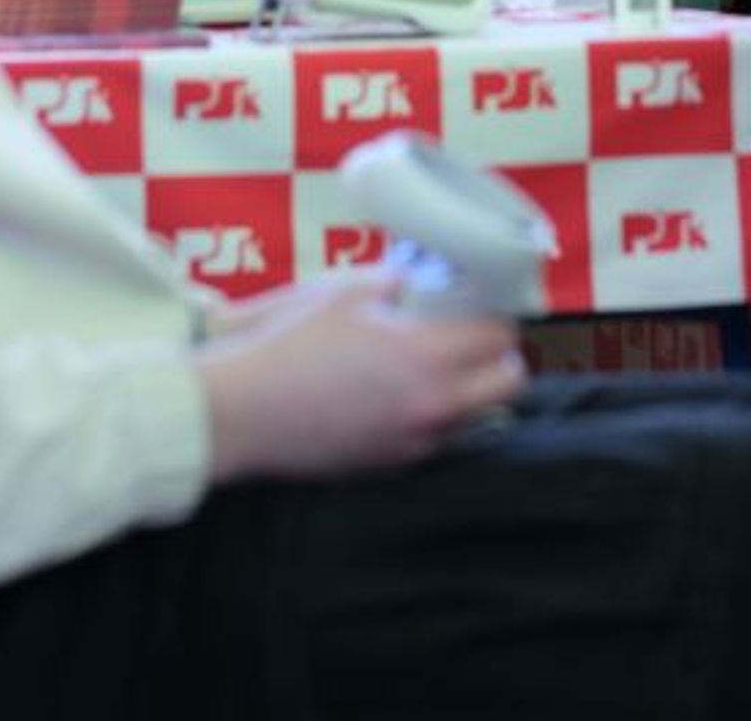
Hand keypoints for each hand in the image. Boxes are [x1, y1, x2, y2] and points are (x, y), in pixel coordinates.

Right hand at [197, 274, 525, 481]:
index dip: (500, 319)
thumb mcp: (348, 292)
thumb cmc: (291, 343)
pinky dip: (434, 418)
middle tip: (479, 340)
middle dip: (502, 360)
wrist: (244, 410)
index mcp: (426, 358)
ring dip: (470, 392)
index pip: (500, 340)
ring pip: (475, 419)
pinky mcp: (388, 466)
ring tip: (440, 366)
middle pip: (507, 387)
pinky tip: (402, 394)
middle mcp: (431, 408)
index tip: (488, 308)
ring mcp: (411, 443)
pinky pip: (435, 440)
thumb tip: (414, 284)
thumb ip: (394, 284)